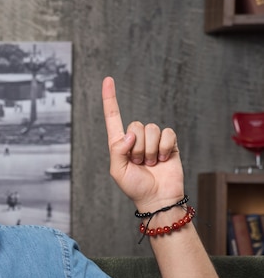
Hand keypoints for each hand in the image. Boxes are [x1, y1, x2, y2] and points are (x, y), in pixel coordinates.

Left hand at [102, 77, 183, 211]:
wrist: (157, 199)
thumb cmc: (135, 187)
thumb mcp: (117, 171)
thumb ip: (118, 150)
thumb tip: (130, 134)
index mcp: (119, 143)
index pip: (113, 117)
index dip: (110, 98)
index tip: (108, 79)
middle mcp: (136, 138)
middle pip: (136, 125)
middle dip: (137, 147)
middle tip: (139, 163)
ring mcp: (153, 140)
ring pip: (151, 129)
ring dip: (151, 150)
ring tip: (151, 164)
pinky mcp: (169, 143)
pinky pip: (167, 134)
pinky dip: (165, 148)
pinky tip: (164, 160)